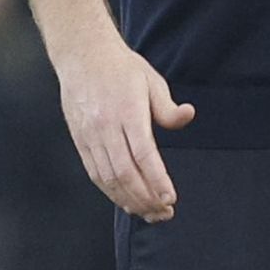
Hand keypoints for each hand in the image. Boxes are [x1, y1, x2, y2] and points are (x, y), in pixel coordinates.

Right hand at [58, 35, 194, 219]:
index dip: (156, 179)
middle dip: (145, 198)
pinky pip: (95, 173)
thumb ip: (168, 107)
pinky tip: (127, 202)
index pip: (143, 153)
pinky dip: (111, 192)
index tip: (170, 198)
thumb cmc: (122, 69)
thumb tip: (188, 115)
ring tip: (149, 213)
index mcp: (127, 111)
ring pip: (108, 177)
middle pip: (125, 172)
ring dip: (129, 200)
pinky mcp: (80, 141)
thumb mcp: (151, 81)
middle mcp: (106, 126)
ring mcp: (90, 135)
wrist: (82, 56)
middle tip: (164, 212)